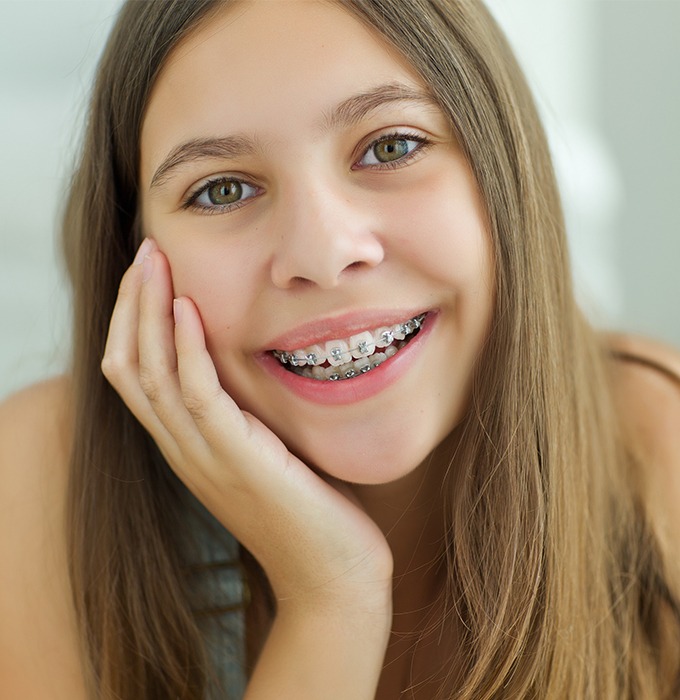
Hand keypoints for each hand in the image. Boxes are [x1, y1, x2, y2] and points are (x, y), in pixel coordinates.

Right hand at [101, 239, 392, 612]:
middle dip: (132, 304)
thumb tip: (256, 365)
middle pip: (128, 366)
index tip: (152, 272)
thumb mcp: (269, 451)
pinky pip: (196, 394)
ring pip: (149, 374)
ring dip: (147, 311)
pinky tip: (189, 308)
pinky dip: (186, 347)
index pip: (136, 374)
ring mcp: (203, 457)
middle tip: (146, 252)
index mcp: (188, 446)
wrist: (333, 575)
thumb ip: (249, 414)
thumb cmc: (310, 510)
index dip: (135, 320)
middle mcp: (183, 450)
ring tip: (154, 261)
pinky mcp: (235, 460)